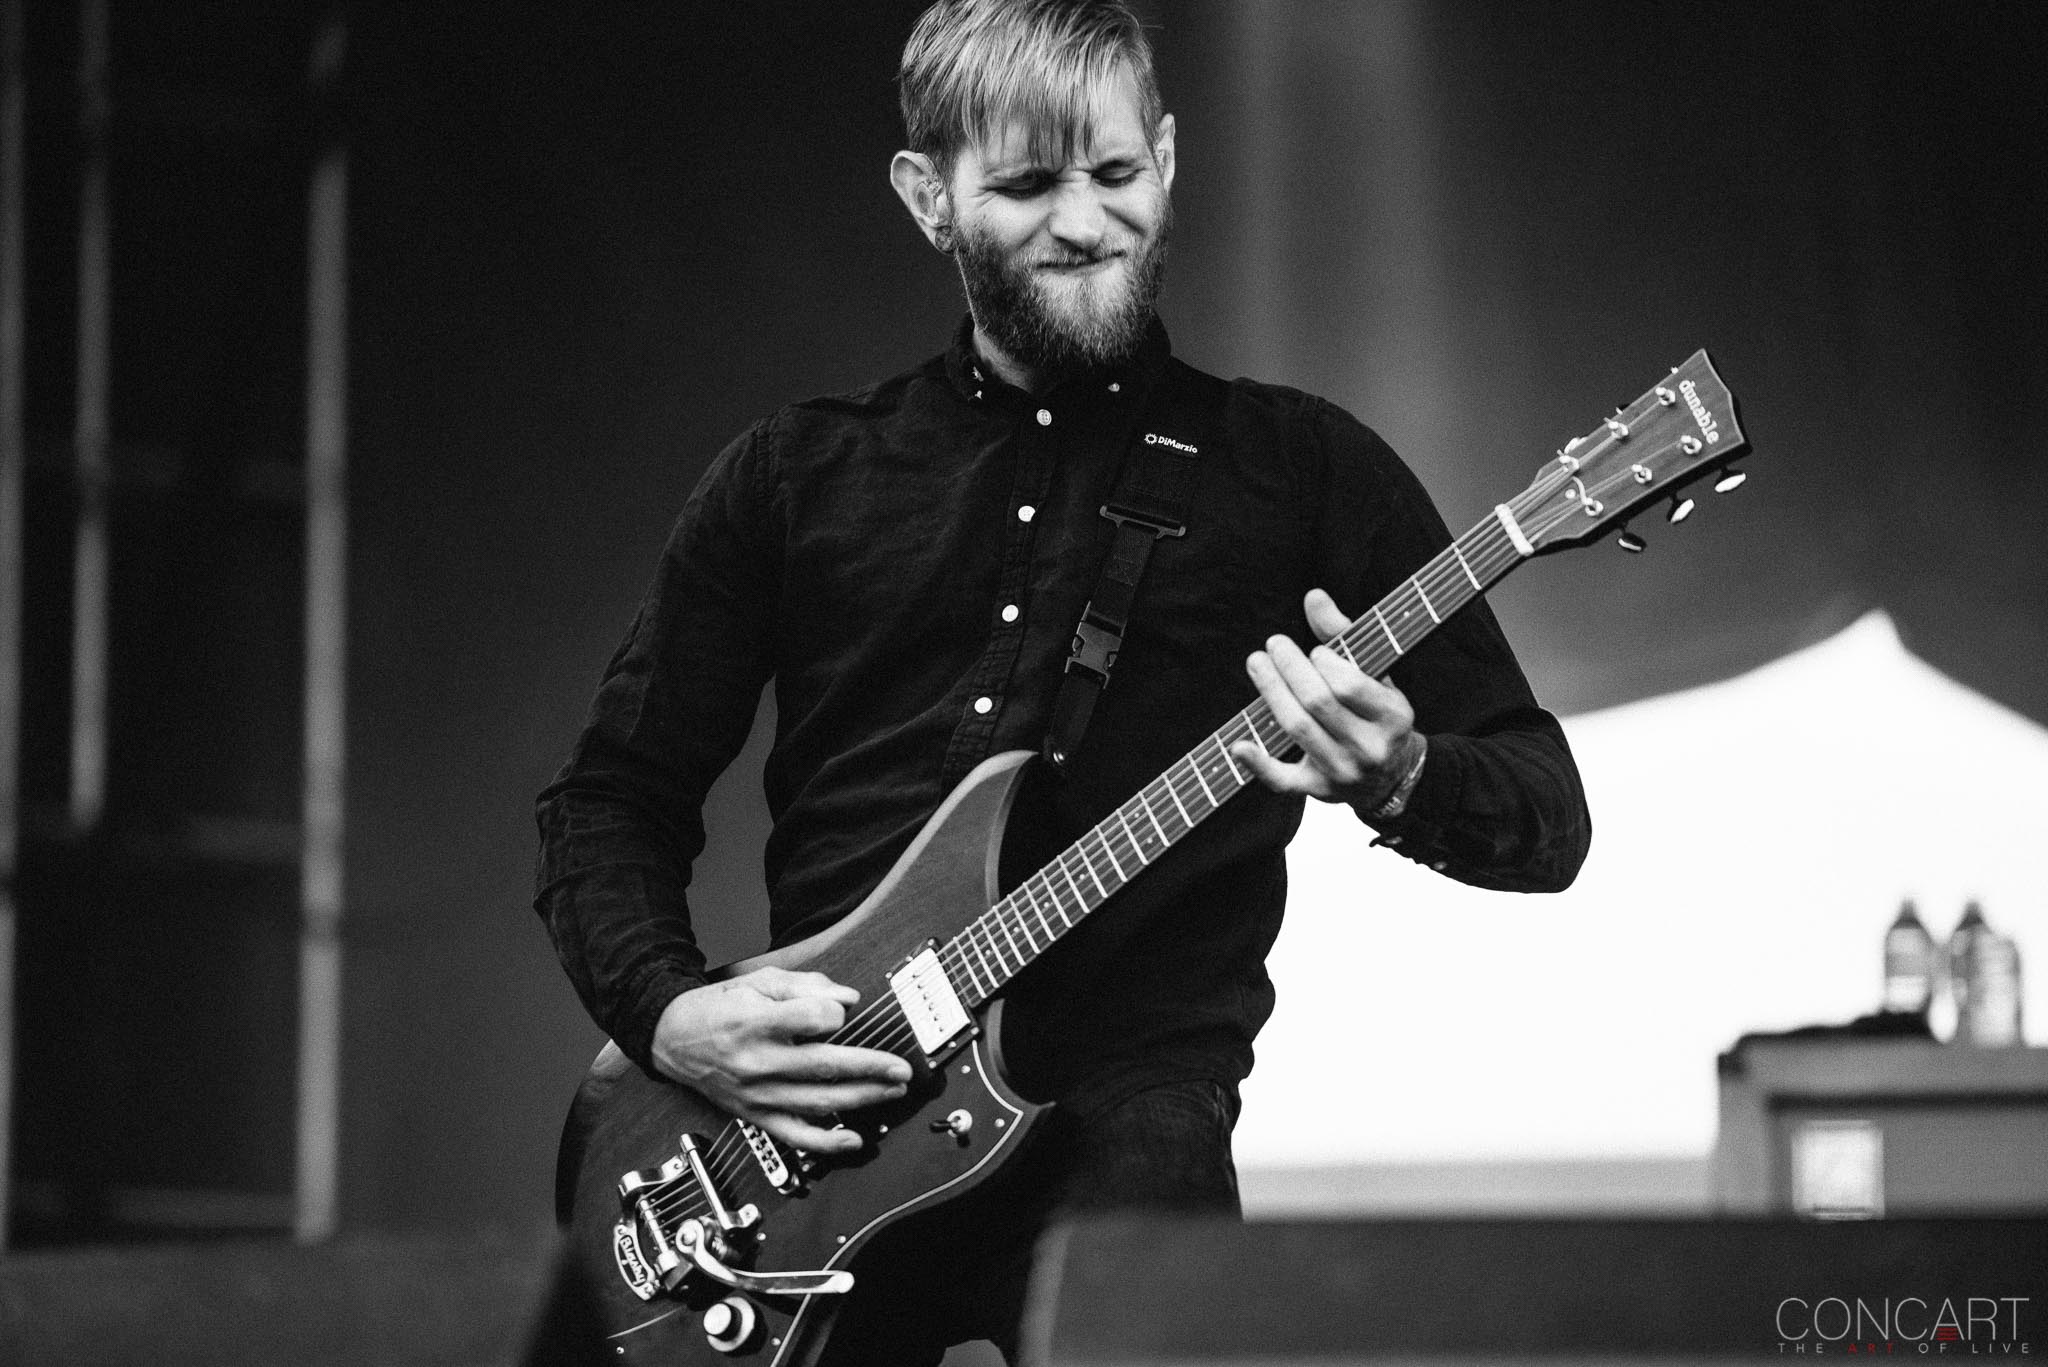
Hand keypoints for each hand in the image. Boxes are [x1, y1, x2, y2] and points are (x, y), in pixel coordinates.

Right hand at [650, 967, 911, 1154]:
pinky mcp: (756, 1114)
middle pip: (824, 1066)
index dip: (835, 1013)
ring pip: (818, 1102)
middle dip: (870, 1067)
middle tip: (902, 1069)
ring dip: (862, 1098)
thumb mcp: (758, 981)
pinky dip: (827, 1142)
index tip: (843, 1011)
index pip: (812, 1019)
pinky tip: (854, 1140)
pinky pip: (795, 1135)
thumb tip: (849, 999)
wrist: (672, 1037)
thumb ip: (806, 986)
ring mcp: (758, 1093)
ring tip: (894, 1091)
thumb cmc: (718, 1006)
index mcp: (757, 1021)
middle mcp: (758, 1060)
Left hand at [1229, 588, 1423, 809]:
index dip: (1325, 662)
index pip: (1349, 684)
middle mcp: (1370, 747)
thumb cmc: (1377, 712)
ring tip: (1257, 663)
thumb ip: (1345, 634)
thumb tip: (1313, 596)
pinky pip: (1283, 782)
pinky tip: (1238, 744)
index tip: (1314, 651)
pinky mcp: (1317, 790)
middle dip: (1290, 668)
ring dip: (1271, 692)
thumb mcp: (1377, 673)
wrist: (1393, 776)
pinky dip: (1258, 765)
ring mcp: (1343, 772)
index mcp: (1393, 716)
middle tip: (1273, 645)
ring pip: (1298, 729)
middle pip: (1318, 703)